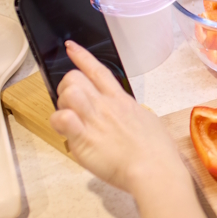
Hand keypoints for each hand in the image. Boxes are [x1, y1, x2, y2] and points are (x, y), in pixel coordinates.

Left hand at [50, 41, 187, 193]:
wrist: (154, 170)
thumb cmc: (158, 152)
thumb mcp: (149, 121)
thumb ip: (133, 113)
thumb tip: (128, 112)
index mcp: (122, 101)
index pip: (98, 71)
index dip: (82, 56)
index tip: (70, 47)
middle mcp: (106, 106)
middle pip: (75, 79)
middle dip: (66, 88)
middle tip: (70, 104)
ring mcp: (94, 120)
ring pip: (67, 93)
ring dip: (63, 104)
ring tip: (70, 120)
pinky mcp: (84, 139)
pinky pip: (61, 118)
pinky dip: (58, 122)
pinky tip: (65, 132)